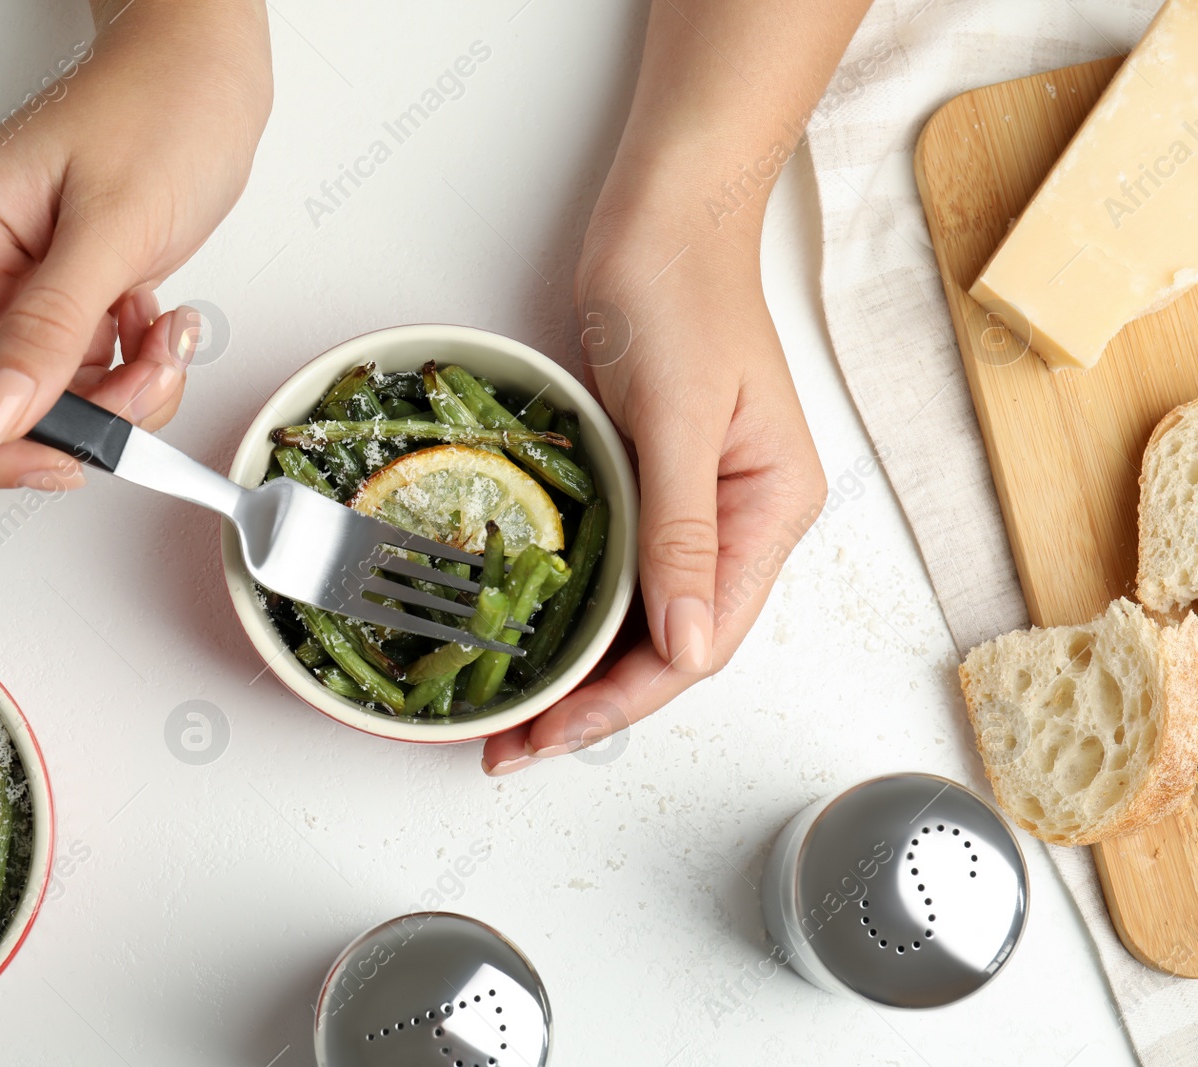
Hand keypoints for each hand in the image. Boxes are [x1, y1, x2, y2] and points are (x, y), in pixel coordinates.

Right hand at [0, 0, 270, 488]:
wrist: (209, 68)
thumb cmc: (159, 108)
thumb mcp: (112, 224)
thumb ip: (52, 325)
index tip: (50, 457)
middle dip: (71, 416)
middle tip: (137, 390)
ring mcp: (28, 286)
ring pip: (50, 396)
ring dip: (120, 393)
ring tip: (164, 342)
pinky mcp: (75, 295)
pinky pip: (90, 371)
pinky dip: (135, 369)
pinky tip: (162, 324)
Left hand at [481, 199, 827, 773]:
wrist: (664, 213)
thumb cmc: (679, 289)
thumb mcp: (674, 414)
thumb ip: (682, 533)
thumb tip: (685, 644)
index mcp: (772, 509)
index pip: (702, 639)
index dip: (624, 699)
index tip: (552, 732)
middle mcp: (743, 520)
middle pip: (672, 643)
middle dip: (595, 702)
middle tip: (512, 744)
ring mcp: (701, 507)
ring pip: (645, 617)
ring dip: (584, 669)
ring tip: (513, 715)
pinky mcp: (658, 486)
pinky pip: (624, 572)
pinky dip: (581, 614)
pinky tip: (537, 642)